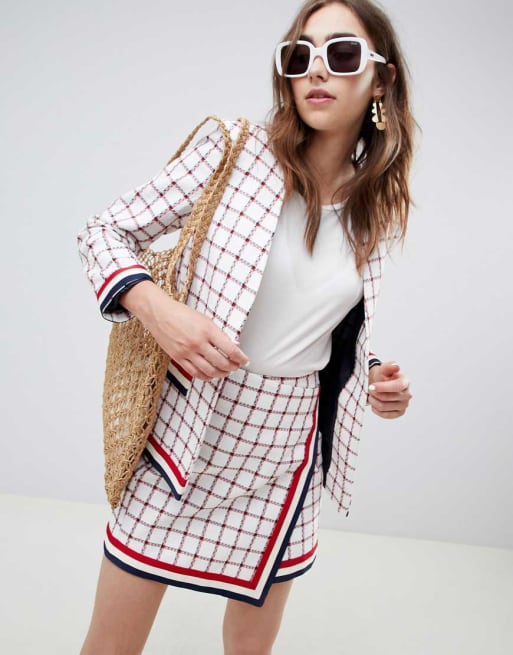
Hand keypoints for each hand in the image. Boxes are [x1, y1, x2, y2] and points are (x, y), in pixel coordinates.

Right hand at [120, 281, 248, 380]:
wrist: (160, 314)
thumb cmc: (181, 314)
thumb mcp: (205, 319)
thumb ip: (218, 333)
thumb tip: (233, 346)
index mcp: (207, 330)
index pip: (230, 349)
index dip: (240, 357)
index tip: (245, 360)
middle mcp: (198, 343)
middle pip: (221, 362)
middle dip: (233, 367)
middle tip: (236, 366)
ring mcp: (187, 352)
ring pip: (210, 370)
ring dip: (221, 373)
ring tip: (226, 371)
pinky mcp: (178, 358)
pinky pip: (195, 373)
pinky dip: (206, 376)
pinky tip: (211, 375)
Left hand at [367, 361, 412, 418]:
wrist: (383, 385)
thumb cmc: (384, 377)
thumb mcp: (384, 369)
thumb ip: (388, 367)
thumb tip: (396, 366)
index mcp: (405, 382)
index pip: (397, 387)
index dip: (383, 387)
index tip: (371, 386)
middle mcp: (408, 394)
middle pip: (387, 397)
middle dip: (374, 393)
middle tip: (369, 388)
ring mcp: (405, 405)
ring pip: (383, 407)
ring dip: (373, 401)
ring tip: (371, 395)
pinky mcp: (400, 413)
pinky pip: (384, 415)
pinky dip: (376, 409)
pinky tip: (375, 402)